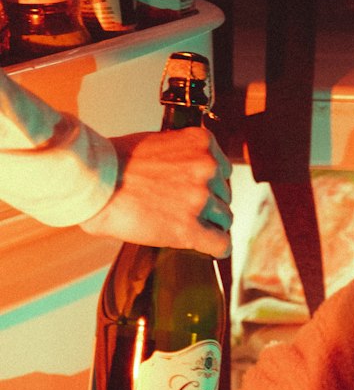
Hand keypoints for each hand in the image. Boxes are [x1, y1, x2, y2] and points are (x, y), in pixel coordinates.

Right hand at [80, 127, 232, 256]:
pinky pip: (221, 243)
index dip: (209, 183)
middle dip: (208, 203)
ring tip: (186, 225)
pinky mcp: (189, 228)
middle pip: (224, 194)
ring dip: (209, 224)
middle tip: (183, 208)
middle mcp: (206, 168)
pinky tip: (208, 247)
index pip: (222, 169)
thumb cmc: (115, 162)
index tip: (196, 190)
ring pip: (224, 218)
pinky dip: (216, 247)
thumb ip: (182, 155)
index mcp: (200, 143)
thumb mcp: (157, 142)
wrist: (93, 181)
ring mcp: (200, 199)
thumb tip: (191, 171)